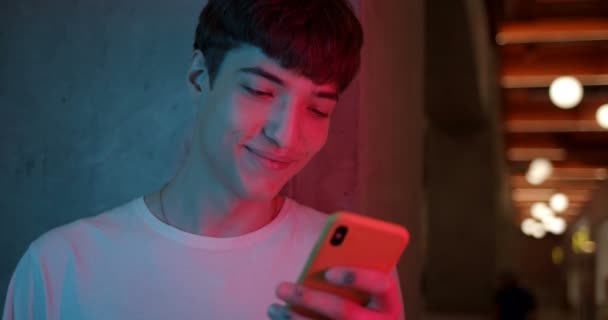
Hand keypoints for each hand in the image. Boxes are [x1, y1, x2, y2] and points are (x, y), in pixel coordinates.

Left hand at [267, 266, 401, 319]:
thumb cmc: (365, 303)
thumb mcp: (366, 290)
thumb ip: (352, 273)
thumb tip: (320, 256)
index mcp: (391, 303)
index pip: (381, 284)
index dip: (356, 277)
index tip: (328, 272)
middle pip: (346, 312)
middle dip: (310, 299)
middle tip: (281, 287)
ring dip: (296, 319)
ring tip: (274, 307)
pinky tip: (279, 319)